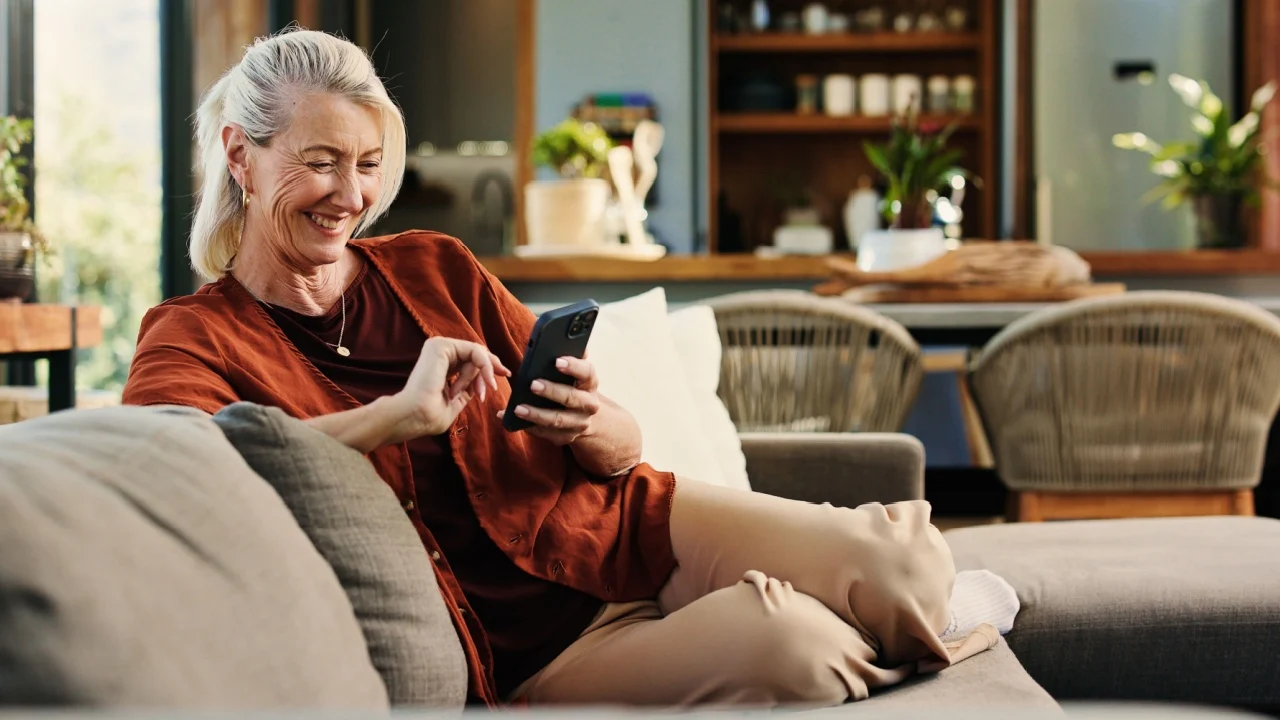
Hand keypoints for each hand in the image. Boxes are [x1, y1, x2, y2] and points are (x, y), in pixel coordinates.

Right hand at [389, 337, 510, 439]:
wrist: (415, 416)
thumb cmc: (429, 416)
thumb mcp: (456, 401)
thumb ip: (467, 389)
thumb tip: (481, 381)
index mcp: (440, 364)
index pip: (470, 359)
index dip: (488, 366)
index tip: (504, 375)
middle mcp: (439, 353)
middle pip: (476, 353)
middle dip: (491, 368)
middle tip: (503, 377)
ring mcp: (439, 347)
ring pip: (477, 353)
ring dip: (482, 375)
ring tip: (478, 394)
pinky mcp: (441, 346)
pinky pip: (474, 351)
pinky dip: (482, 368)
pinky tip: (480, 385)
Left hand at [498, 355, 600, 445]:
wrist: (586, 416)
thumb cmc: (573, 386)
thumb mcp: (576, 372)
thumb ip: (571, 355)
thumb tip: (563, 336)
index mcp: (590, 383)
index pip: (587, 372)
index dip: (574, 366)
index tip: (557, 361)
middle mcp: (588, 405)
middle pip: (571, 398)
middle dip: (552, 391)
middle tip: (532, 384)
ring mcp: (578, 423)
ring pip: (557, 420)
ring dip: (536, 414)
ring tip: (517, 408)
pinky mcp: (565, 437)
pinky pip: (545, 433)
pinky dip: (527, 427)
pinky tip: (509, 419)